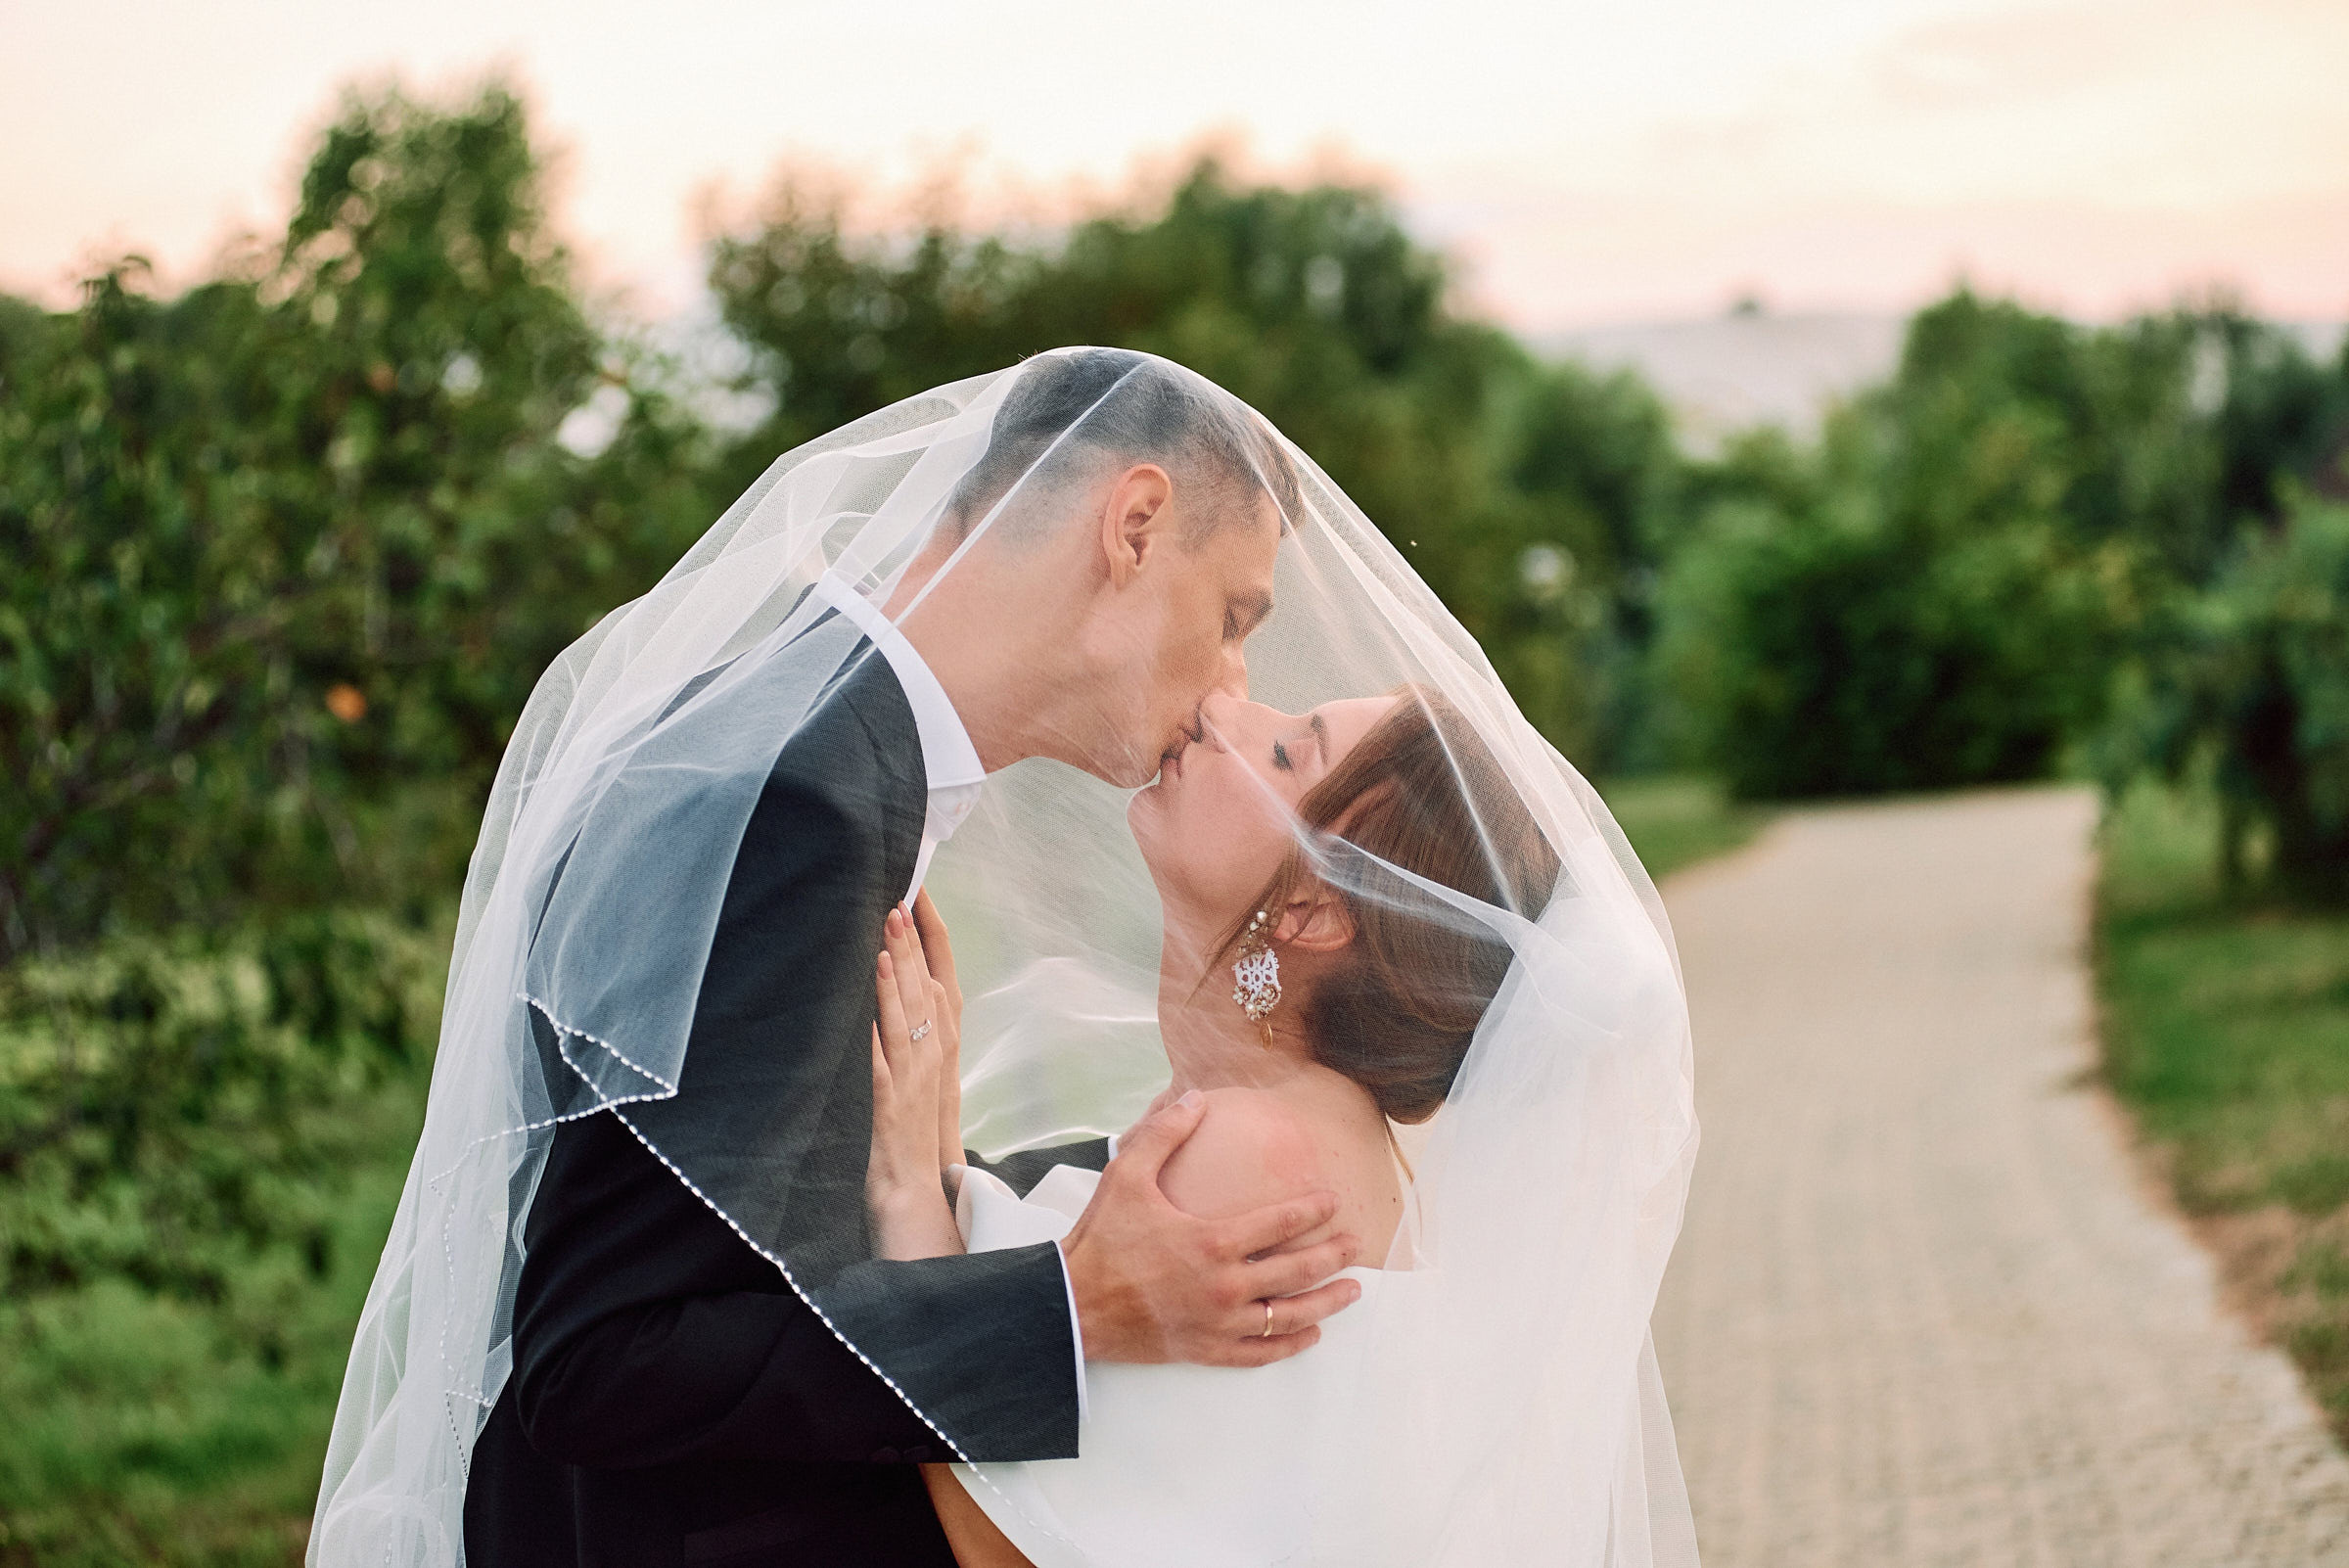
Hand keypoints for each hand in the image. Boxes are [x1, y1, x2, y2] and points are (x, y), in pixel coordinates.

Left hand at [868, 908, 960, 1259]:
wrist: (921, 1221)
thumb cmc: (917, 1157)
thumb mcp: (918, 1094)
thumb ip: (913, 1050)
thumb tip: (902, 1004)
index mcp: (943, 1058)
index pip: (945, 985)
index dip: (934, 940)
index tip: (922, 892)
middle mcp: (938, 1068)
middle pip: (934, 994)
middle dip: (919, 943)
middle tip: (904, 892)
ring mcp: (919, 1093)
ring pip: (915, 1024)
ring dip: (902, 976)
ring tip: (888, 931)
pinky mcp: (895, 1120)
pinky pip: (888, 1071)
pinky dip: (884, 1037)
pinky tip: (871, 1008)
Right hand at [1060, 1092, 1363, 1367]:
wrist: (1071, 1305)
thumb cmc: (1100, 1240)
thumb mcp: (1127, 1175)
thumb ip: (1164, 1134)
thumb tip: (1194, 1098)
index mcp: (1212, 1242)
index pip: (1280, 1222)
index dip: (1312, 1210)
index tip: (1334, 1200)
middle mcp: (1224, 1286)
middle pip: (1297, 1271)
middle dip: (1333, 1256)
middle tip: (1356, 1244)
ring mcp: (1218, 1323)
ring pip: (1288, 1316)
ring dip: (1326, 1303)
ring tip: (1353, 1290)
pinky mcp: (1205, 1350)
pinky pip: (1259, 1353)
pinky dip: (1289, 1344)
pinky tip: (1310, 1335)